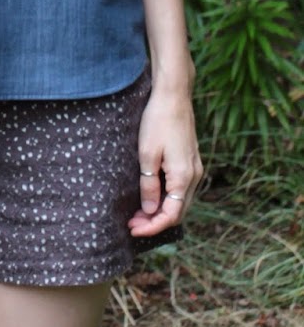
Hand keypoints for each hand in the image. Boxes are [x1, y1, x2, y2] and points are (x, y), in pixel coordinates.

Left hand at [128, 87, 203, 237]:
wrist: (174, 96)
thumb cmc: (157, 122)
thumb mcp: (147, 155)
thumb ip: (149, 186)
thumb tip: (151, 211)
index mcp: (183, 176)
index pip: (171, 215)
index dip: (152, 227)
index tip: (133, 229)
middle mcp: (194, 176)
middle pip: (178, 212)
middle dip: (155, 222)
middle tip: (131, 223)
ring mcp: (195, 169)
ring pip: (180, 202)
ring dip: (160, 211)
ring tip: (137, 213)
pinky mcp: (191, 162)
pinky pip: (181, 190)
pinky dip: (166, 199)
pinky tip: (150, 198)